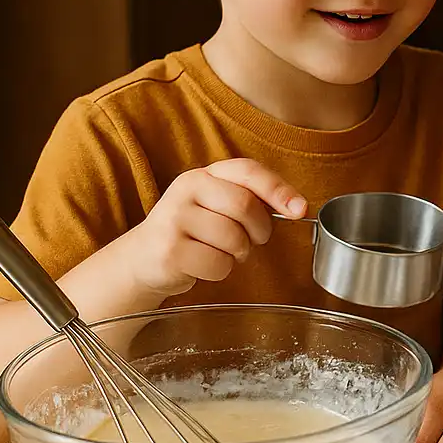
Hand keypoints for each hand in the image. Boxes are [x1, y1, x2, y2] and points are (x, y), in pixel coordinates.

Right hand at [118, 158, 306, 297]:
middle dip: (258, 230)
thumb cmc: (191, 232)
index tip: (299, 209)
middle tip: (251, 240)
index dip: (278, 189)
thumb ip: (250, 199)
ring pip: (234, 239)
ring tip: (221, 252)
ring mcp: (174, 218)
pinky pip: (218, 264)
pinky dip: (221, 271)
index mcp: (203, 175)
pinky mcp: (169, 250)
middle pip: (245, 206)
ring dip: (238, 254)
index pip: (248, 171)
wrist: (143, 260)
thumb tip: (297, 206)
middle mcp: (186, 189)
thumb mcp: (215, 206)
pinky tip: (204, 265)